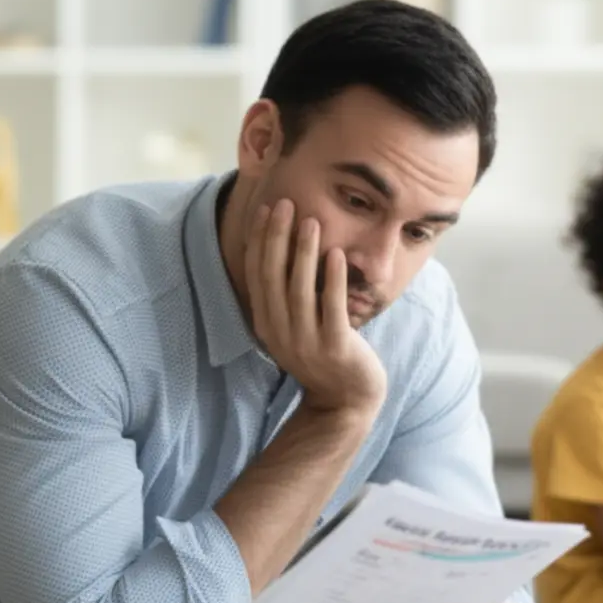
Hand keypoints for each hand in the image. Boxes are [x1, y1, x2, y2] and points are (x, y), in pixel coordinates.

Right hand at [244, 199, 387, 413]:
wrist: (346, 399)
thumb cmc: (324, 352)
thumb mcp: (295, 325)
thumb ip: (286, 295)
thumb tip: (282, 249)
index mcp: (266, 322)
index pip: (256, 273)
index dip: (259, 239)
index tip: (265, 208)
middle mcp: (280, 332)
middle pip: (272, 277)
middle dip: (277, 237)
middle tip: (286, 204)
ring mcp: (306, 341)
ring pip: (299, 290)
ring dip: (304, 252)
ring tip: (312, 221)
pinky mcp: (335, 348)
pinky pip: (331, 308)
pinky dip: (333, 279)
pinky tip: (337, 253)